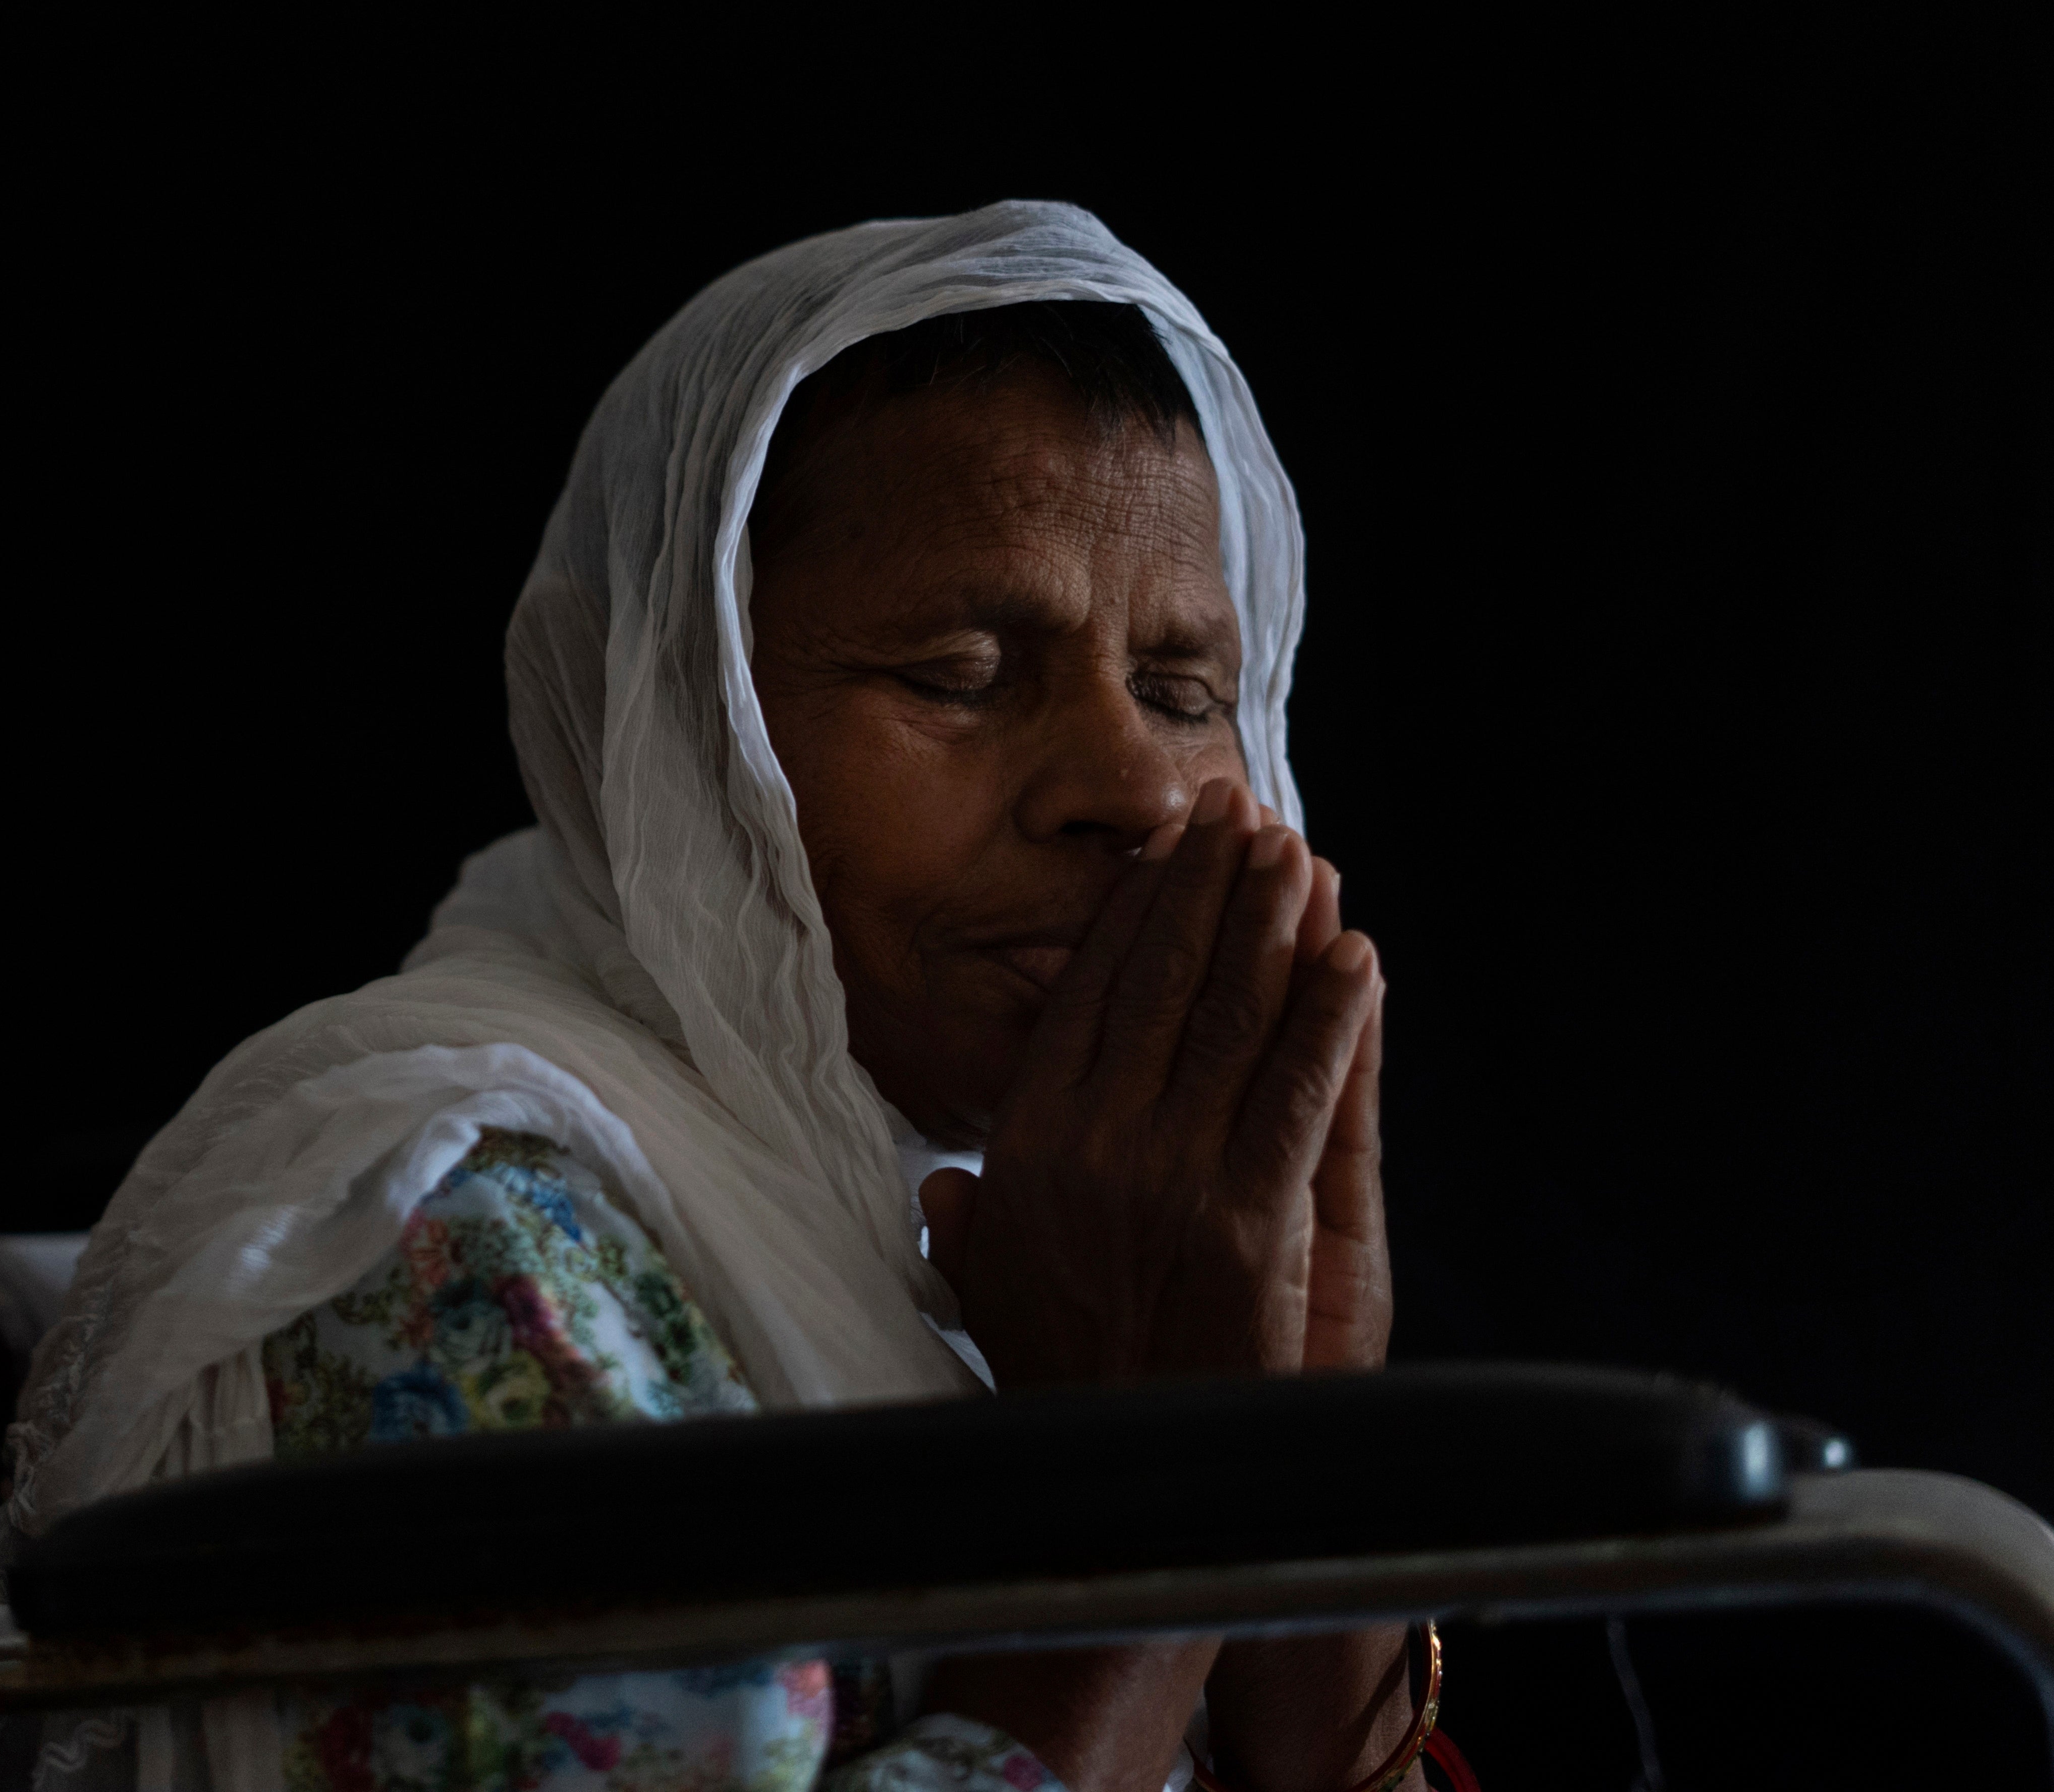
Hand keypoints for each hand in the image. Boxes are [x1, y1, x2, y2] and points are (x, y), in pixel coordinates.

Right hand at [923, 777, 1384, 1387]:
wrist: (1126, 1482)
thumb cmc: (1065, 1388)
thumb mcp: (988, 1300)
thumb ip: (969, 1236)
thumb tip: (937, 1191)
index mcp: (1029, 1149)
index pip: (1089, 998)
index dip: (1136, 913)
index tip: (1168, 850)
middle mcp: (1094, 1146)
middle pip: (1162, 984)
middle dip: (1209, 887)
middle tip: (1242, 811)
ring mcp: (1172, 1178)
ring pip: (1233, 1019)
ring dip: (1274, 925)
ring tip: (1302, 853)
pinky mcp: (1248, 1220)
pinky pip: (1300, 1094)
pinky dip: (1334, 1020)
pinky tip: (1357, 956)